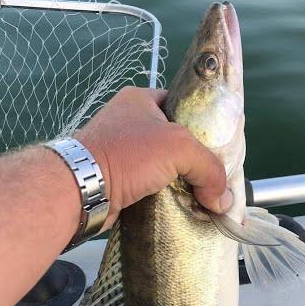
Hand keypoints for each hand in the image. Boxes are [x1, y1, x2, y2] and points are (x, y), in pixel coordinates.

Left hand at [73, 86, 232, 230]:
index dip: (204, 126)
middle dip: (194, 160)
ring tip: (202, 194)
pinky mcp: (118, 178)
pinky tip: (182, 205)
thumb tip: (223, 200)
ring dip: (181, 182)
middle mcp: (130, 122)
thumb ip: (209, 168)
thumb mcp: (179, 148)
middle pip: (175, 140)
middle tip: (213, 176)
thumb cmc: (128, 154)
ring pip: (163, 166)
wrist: (82, 189)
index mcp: (141, 100)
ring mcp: (122, 152)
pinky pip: (150, 185)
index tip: (220, 147)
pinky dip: (165, 195)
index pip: (182, 106)